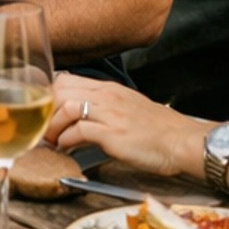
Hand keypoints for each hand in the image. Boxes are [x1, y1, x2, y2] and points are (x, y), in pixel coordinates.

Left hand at [46, 72, 205, 178]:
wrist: (182, 142)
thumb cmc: (160, 131)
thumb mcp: (129, 108)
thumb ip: (105, 108)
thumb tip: (82, 116)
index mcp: (110, 89)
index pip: (67, 80)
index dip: (50, 96)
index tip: (46, 112)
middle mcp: (107, 96)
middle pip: (61, 90)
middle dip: (46, 110)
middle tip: (45, 129)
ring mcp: (110, 114)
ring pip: (66, 107)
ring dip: (53, 126)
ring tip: (53, 140)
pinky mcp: (113, 134)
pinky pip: (79, 131)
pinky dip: (67, 140)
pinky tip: (67, 148)